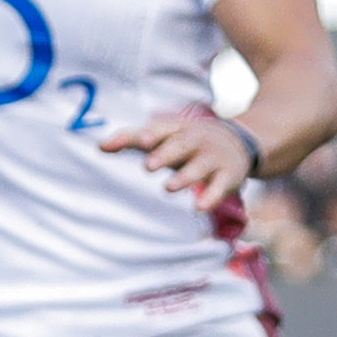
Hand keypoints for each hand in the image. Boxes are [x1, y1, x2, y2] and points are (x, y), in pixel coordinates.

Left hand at [97, 101, 255, 210]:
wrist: (237, 142)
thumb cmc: (185, 141)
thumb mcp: (162, 135)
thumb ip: (131, 139)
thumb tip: (99, 146)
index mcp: (177, 128)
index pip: (162, 129)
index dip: (152, 134)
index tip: (141, 141)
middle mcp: (196, 140)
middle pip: (181, 145)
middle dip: (166, 154)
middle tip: (148, 165)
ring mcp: (213, 158)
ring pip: (200, 166)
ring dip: (185, 176)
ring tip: (169, 187)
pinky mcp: (228, 176)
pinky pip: (220, 187)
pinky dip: (212, 196)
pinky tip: (200, 207)